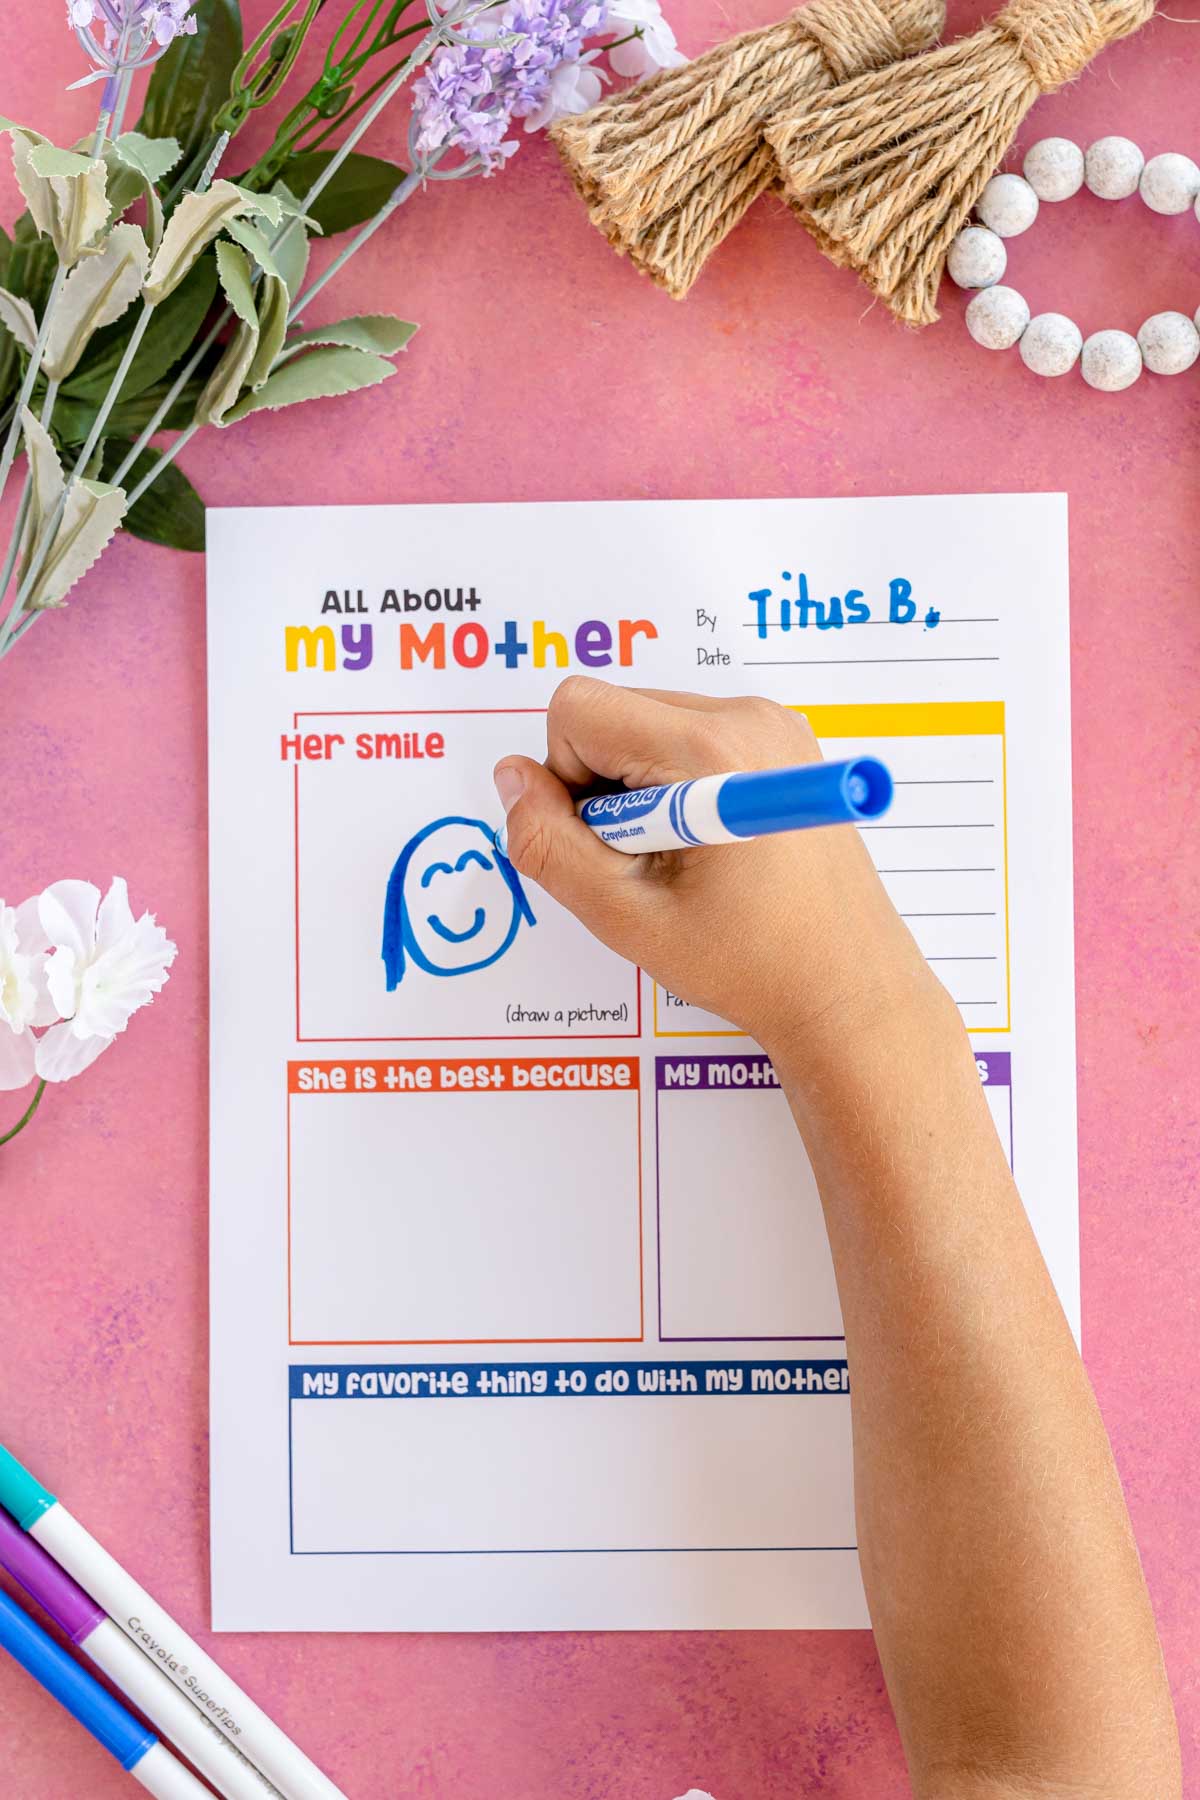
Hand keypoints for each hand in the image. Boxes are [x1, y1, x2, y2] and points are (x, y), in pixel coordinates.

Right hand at [493, 678, 944, 1066]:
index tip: (608, 844)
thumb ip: (548, 844)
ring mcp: (773, 725)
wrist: (847, 988)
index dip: (566, 780)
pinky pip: (691, 736)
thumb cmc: (749, 962)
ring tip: (686, 862)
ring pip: (648, 724)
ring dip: (640, 786)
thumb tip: (511, 778)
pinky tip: (711, 849)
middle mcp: (747, 717)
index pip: (578, 709)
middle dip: (605, 784)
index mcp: (709, 751)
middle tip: (650, 864)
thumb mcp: (624, 916)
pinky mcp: (785, 741)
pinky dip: (676, 783)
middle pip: (613, 711)